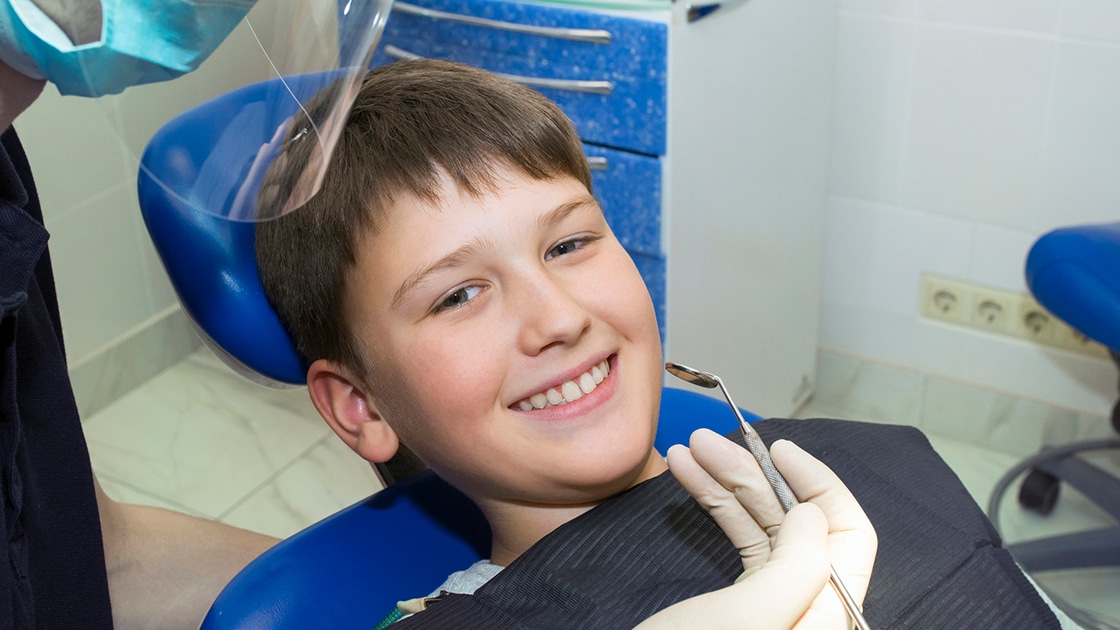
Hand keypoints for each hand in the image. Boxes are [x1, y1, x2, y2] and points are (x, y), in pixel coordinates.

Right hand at [635, 429, 875, 629]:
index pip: (849, 536)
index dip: (818, 484)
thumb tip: (813, 513)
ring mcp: (775, 607)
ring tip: (687, 449)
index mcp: (828, 619)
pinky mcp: (741, 604)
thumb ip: (796, 566)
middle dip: (753, 475)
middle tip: (706, 439)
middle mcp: (808, 609)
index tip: (777, 448)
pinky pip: (738, 542)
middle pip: (797, 524)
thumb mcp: (751, 619)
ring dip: (724, 482)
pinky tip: (687, 475)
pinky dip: (712, 505)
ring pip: (762, 526)